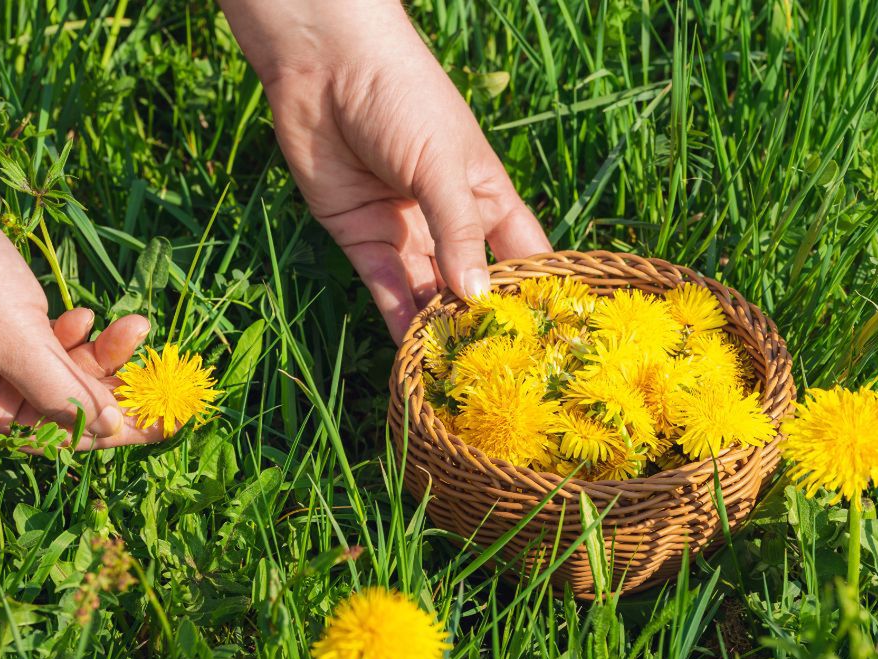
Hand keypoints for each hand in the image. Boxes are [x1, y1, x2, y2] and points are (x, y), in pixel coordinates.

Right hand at [0, 157, 163, 448]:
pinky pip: (42, 343)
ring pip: (59, 369)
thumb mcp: (20, 342)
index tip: (169, 425)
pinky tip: (88, 314)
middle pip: (64, 403)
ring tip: (136, 323)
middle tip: (163, 370)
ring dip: (99, 349)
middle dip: (113, 381)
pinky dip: (68, 331)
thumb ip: (64, 391)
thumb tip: (108, 431)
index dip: (118, 430)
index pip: (61, 437)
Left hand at [223, 0, 550, 340]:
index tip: (551, 337)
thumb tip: (478, 297)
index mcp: (485, 194)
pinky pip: (384, 287)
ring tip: (454, 372)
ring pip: (427, 291)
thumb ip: (461, 232)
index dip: (535, 290)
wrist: (325, 67)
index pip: (521, 252)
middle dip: (482, 321)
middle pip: (471, 281)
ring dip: (437, 327)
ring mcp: (404, 231)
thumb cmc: (403, 99)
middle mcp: (447, 219)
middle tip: (498, 372)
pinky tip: (412, 351)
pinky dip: (396, 316)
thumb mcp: (444, 164)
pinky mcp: (360, 239)